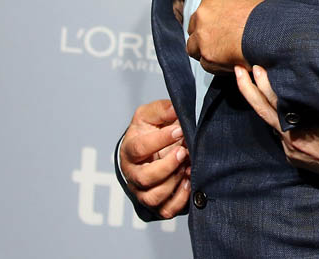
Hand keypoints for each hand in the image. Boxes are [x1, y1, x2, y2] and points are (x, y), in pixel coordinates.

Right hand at [119, 99, 189, 218]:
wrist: (146, 151)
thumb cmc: (148, 131)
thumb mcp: (151, 115)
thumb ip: (162, 110)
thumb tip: (176, 108)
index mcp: (129, 151)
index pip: (140, 148)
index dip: (161, 139)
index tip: (180, 130)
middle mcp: (133, 174)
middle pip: (145, 178)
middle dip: (167, 165)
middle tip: (183, 151)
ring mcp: (143, 191)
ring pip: (154, 197)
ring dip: (174, 182)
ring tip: (188, 166)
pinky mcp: (156, 204)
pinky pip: (166, 210)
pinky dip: (180, 199)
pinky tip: (189, 182)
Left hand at [186, 0, 263, 72]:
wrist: (270, 32)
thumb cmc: (264, 16)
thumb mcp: (247, 0)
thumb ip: (231, 6)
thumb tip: (232, 13)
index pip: (202, 10)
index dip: (210, 22)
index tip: (217, 27)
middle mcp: (203, 14)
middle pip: (194, 28)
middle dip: (204, 36)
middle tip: (219, 42)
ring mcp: (202, 35)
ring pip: (194, 47)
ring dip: (205, 51)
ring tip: (223, 54)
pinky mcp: (207, 54)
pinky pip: (205, 64)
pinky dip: (215, 65)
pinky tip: (228, 62)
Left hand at [235, 65, 318, 212]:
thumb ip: (315, 106)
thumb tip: (302, 84)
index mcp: (299, 135)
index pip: (273, 106)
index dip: (263, 86)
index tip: (257, 67)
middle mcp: (291, 145)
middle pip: (263, 113)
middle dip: (250, 90)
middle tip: (239, 69)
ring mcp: (291, 152)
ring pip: (270, 121)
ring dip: (259, 100)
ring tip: (250, 79)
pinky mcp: (295, 156)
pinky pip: (279, 130)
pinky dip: (272, 112)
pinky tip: (270, 99)